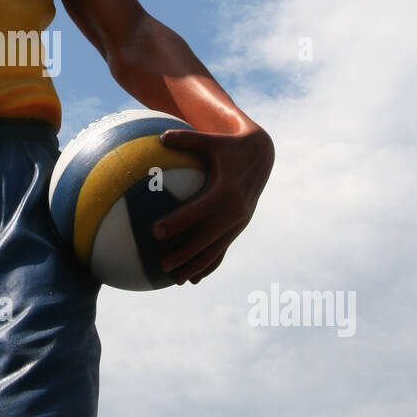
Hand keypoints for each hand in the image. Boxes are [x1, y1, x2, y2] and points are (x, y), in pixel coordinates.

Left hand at [152, 124, 274, 284]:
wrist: (261, 156)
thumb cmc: (228, 146)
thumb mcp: (211, 139)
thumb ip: (187, 139)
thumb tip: (161, 136)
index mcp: (225, 191)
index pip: (197, 211)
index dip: (177, 222)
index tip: (155, 231)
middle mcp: (234, 211)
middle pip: (206, 238)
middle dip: (185, 254)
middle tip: (161, 264)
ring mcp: (239, 222)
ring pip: (216, 250)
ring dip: (197, 266)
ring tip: (175, 280)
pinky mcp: (239, 227)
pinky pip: (223, 249)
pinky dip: (209, 265)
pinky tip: (193, 279)